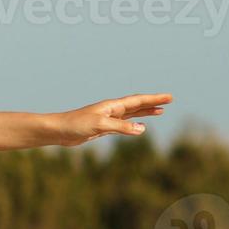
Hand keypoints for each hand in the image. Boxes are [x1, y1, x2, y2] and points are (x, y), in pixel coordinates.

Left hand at [53, 93, 170, 146]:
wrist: (58, 131)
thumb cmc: (76, 125)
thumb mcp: (100, 125)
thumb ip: (121, 127)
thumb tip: (142, 129)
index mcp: (112, 106)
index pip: (138, 100)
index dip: (154, 99)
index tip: (169, 97)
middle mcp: (111, 110)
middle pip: (137, 104)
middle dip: (153, 102)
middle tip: (169, 100)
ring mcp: (107, 119)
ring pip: (131, 114)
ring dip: (145, 112)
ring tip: (160, 111)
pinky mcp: (102, 128)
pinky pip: (123, 125)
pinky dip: (133, 124)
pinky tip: (138, 126)